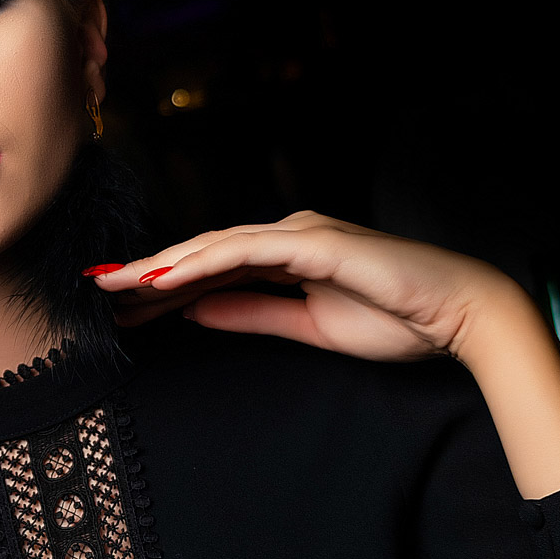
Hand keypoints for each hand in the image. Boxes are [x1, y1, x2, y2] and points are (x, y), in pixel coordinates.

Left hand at [89, 210, 518, 362]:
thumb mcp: (308, 325)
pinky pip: (246, 251)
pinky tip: (166, 277)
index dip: (163, 287)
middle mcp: (288, 234)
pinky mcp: (315, 241)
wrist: (462, 316)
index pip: (212, 269)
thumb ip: (254, 314)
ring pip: (214, 246)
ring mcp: (301, 233)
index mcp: (288, 254)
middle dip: (148, 274)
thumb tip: (199, 313)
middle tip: (97, 293)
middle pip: (202, 253)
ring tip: (116, 285)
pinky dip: (202, 262)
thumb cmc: (399, 320)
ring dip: (162, 266)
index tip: (121, 308)